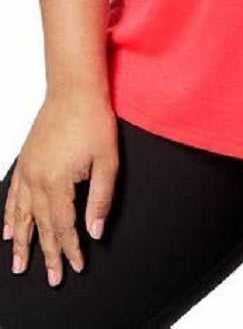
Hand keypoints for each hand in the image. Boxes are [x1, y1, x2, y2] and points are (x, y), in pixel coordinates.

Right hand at [2, 91, 118, 286]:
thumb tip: (95, 231)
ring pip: (22, 216)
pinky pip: (13, 195)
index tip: (76, 266)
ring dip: (21, 242)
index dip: (71, 250)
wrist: (74, 89)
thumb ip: (100, 199)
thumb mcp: (107, 162)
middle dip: (48, 254)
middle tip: (53, 278)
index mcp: (57, 182)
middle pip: (42, 226)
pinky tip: (8, 229)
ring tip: (19, 265)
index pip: (64, 227)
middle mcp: (36, 180)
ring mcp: (27, 170)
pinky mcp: (25, 160)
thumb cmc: (93, 120)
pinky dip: (10, 215)